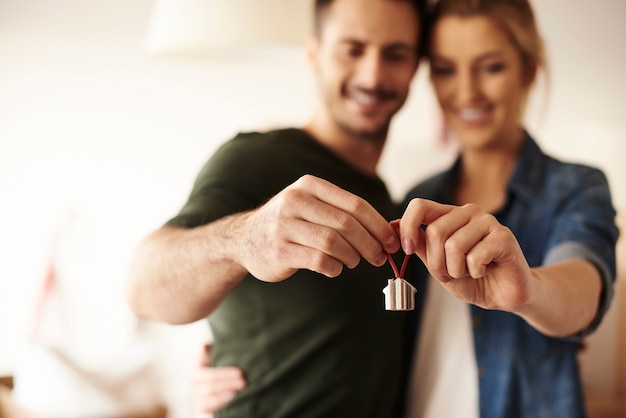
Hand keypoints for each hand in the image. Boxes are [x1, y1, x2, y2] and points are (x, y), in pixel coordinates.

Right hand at [192, 343, 245, 417]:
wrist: (216, 380)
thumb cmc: (218, 364)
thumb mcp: (214, 354)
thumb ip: (209, 350)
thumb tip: (205, 345)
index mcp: (196, 373)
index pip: (207, 375)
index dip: (223, 375)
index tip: (239, 373)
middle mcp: (194, 389)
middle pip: (209, 389)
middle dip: (226, 385)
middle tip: (243, 383)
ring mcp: (197, 402)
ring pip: (208, 402)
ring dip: (223, 399)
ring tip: (238, 395)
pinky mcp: (202, 412)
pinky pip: (202, 415)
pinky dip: (208, 417)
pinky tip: (215, 417)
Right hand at [233, 175, 399, 280]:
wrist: (244, 238)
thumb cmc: (289, 223)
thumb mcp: (310, 205)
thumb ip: (342, 211)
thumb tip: (387, 230)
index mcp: (309, 186)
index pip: (355, 205)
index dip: (378, 225)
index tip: (391, 241)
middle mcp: (295, 201)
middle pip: (347, 224)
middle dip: (370, 244)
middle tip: (379, 257)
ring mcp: (284, 226)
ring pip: (334, 243)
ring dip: (352, 257)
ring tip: (354, 262)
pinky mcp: (279, 250)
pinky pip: (319, 261)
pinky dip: (334, 268)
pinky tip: (334, 268)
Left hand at [398, 199, 533, 310]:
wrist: (503, 295)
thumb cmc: (470, 278)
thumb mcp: (437, 264)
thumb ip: (419, 246)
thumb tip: (393, 227)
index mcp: (448, 216)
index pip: (420, 206)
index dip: (408, 226)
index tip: (405, 249)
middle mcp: (467, 213)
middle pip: (435, 231)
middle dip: (436, 263)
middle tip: (448, 275)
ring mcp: (487, 222)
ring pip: (454, 246)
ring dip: (456, 270)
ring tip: (468, 272)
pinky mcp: (504, 236)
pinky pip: (475, 256)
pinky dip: (474, 271)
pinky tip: (484, 270)